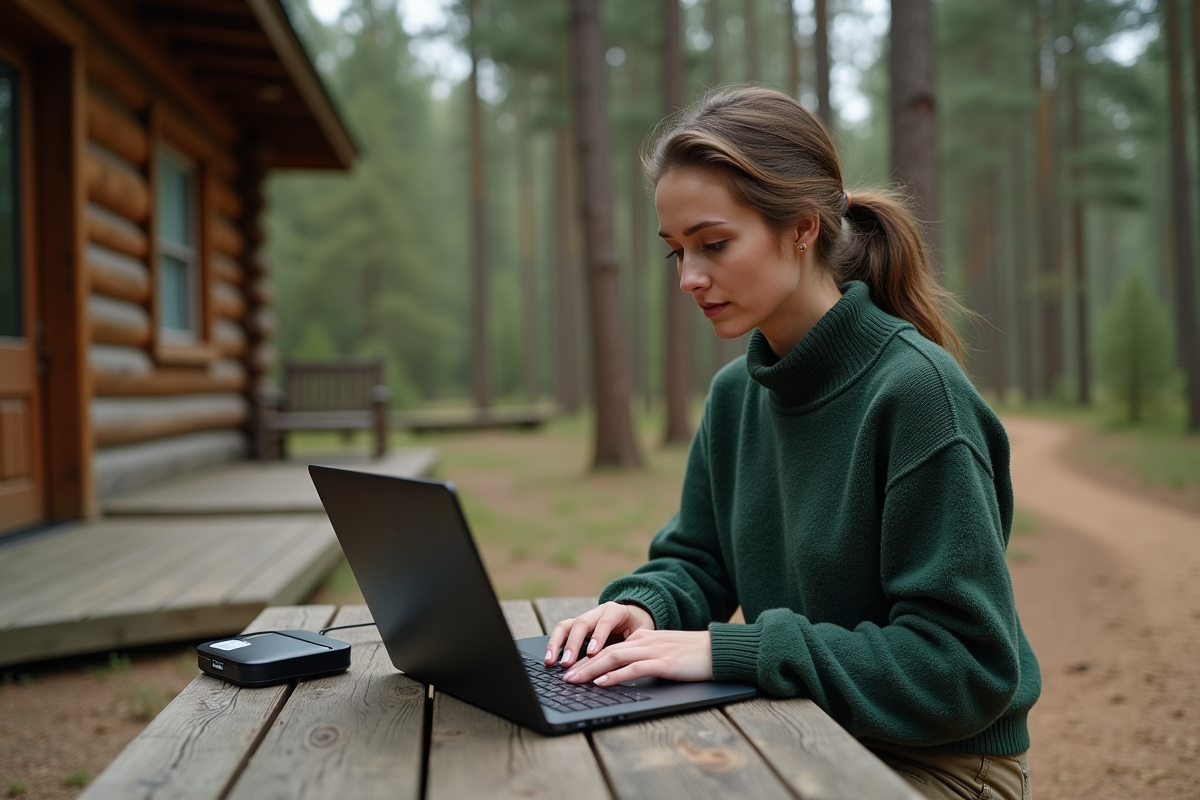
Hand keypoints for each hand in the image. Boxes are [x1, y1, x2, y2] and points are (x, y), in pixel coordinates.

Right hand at [545, 601, 655, 668]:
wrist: (633, 616)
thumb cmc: (638, 628)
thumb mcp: (641, 635)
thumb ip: (632, 646)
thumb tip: (626, 666)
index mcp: (616, 611)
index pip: (605, 622)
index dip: (598, 636)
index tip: (593, 652)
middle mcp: (597, 612)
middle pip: (581, 623)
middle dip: (573, 644)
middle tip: (568, 662)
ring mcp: (585, 618)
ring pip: (566, 625)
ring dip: (557, 644)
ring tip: (551, 661)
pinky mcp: (576, 626)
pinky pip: (562, 632)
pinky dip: (554, 645)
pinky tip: (550, 659)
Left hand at [562, 629, 713, 685]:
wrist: (719, 650)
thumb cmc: (695, 655)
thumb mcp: (666, 651)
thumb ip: (647, 654)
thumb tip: (627, 666)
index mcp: (645, 638)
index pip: (610, 647)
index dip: (588, 660)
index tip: (572, 671)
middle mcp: (645, 641)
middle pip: (606, 651)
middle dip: (582, 665)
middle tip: (564, 678)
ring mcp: (654, 650)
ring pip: (614, 658)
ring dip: (591, 670)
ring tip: (574, 681)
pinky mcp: (663, 662)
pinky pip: (633, 668)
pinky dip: (615, 675)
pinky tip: (602, 683)